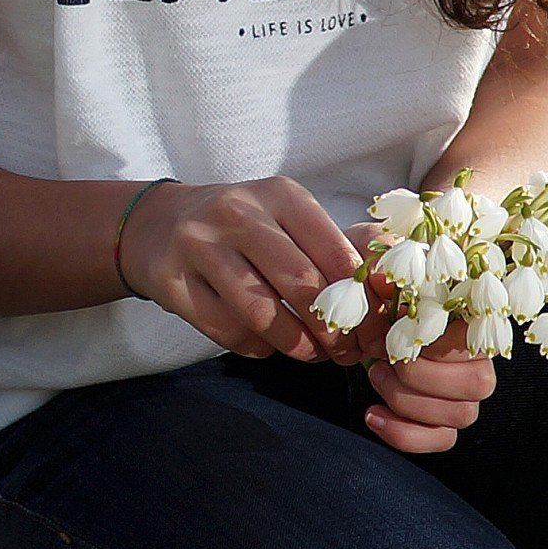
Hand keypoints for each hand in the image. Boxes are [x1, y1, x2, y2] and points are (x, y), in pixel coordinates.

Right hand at [117, 176, 364, 362]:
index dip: (360, 300)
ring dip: (295, 345)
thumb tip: (389, 288)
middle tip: (345, 351)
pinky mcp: (170, 279)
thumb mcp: (288, 217)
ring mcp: (198, 245)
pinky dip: (255, 347)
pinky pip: (225, 330)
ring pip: (261, 312)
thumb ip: (340, 244)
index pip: (335, 252)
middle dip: (332, 329)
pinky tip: (266, 344)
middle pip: (301, 285)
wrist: (158, 224)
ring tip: (310, 354)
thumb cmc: (244, 228)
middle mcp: (238, 213)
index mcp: (280, 194)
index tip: (371, 329)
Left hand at [341, 223, 497, 452]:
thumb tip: (382, 277)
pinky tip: (371, 413)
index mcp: (474, 324)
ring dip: (408, 401)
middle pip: (478, 385)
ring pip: (461, 415)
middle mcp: (480, 363)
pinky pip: (442, 440)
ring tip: (376, 375)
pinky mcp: (445, 423)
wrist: (369, 322)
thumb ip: (386, 274)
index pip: (477, 342)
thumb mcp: (381, 278)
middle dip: (421, 375)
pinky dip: (403, 434)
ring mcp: (466, 397)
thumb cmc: (383, 298)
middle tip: (383, 358)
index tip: (398, 329)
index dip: (435, 342)